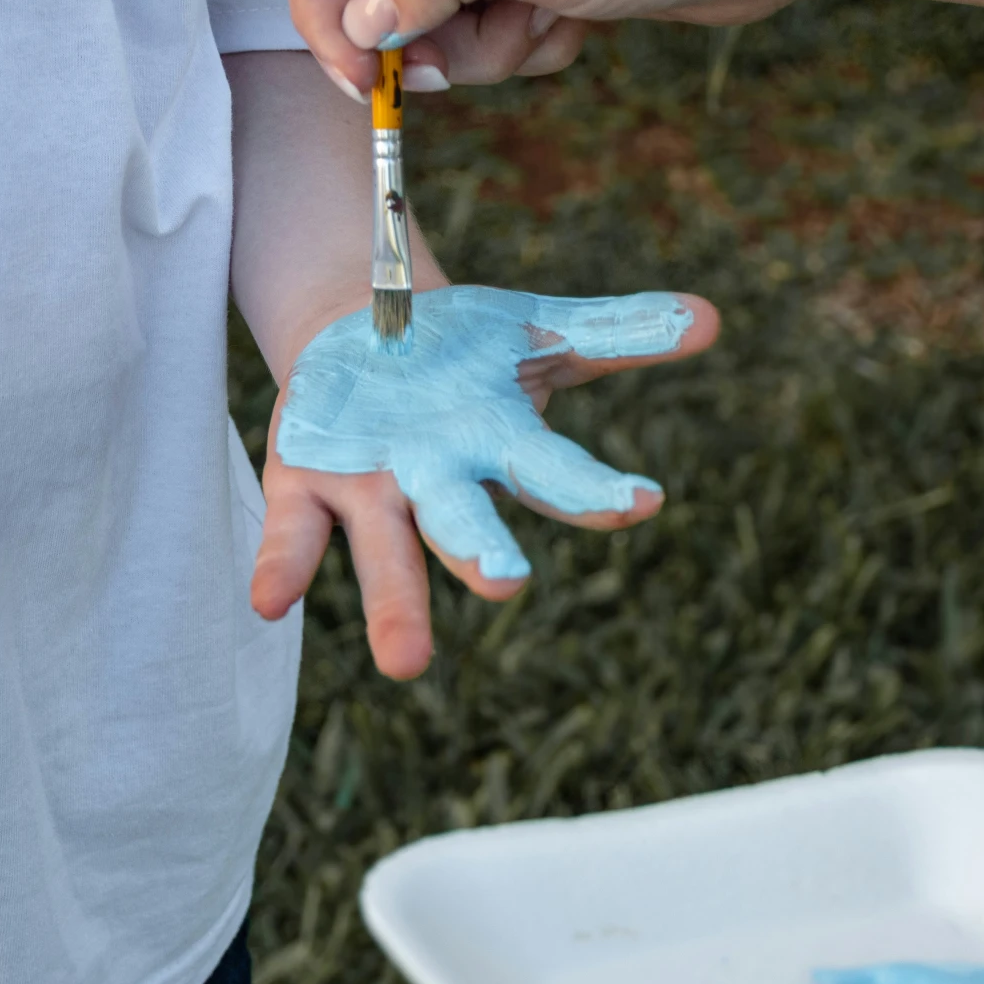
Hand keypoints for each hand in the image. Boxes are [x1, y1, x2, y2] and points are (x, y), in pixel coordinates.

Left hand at [250, 286, 716, 678]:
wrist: (359, 339)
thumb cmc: (461, 353)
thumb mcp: (537, 335)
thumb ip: (616, 333)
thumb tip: (712, 319)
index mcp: (500, 446)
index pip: (555, 475)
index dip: (595, 489)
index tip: (640, 500)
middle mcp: (438, 482)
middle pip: (465, 525)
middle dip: (483, 554)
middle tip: (506, 583)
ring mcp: (371, 492)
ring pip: (387, 552)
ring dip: (396, 605)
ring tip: (405, 664)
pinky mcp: (302, 484)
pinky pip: (293, 533)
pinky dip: (283, 566)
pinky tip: (270, 602)